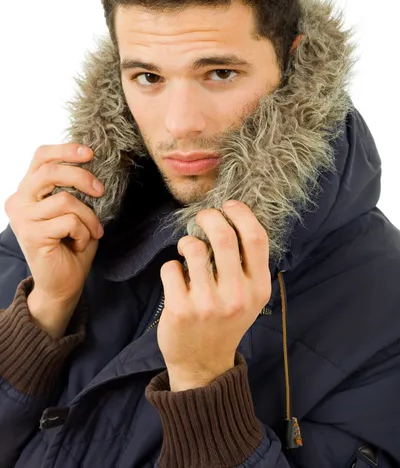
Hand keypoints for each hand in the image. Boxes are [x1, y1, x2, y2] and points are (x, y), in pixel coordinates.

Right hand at [4, 143, 103, 305]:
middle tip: (100, 191)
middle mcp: (19, 200)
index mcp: (28, 189)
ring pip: (65, 200)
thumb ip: (73, 187)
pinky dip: (83, 232)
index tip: (90, 153)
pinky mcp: (31, 235)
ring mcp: (22, 218)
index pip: (41, 157)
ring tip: (92, 231)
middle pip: (50, 172)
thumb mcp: (74, 209)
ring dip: (89, 217)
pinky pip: (69, 222)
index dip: (66, 149)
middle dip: (82, 177)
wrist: (63, 282)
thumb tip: (92, 161)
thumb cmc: (72, 243)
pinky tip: (79, 244)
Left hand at [158, 200, 270, 390]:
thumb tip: (232, 218)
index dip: (242, 214)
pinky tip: (177, 279)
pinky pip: (170, 268)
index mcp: (258, 288)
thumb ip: (247, 264)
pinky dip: (171, 267)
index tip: (229, 205)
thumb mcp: (249, 297)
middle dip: (209, 217)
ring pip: (193, 248)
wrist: (204, 366)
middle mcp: (236, 295)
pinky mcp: (180, 310)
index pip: (256, 238)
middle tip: (202, 217)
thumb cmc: (226, 321)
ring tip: (187, 252)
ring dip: (187, 242)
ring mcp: (208, 304)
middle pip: (223, 236)